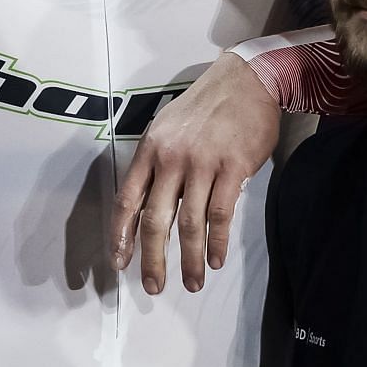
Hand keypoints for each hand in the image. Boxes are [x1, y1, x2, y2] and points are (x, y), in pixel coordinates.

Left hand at [110, 51, 280, 293]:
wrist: (246, 80)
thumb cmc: (206, 107)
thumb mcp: (168, 127)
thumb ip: (156, 164)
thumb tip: (147, 206)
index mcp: (151, 149)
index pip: (127, 199)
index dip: (121, 235)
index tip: (120, 262)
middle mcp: (172, 158)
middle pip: (156, 219)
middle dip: (153, 259)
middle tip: (154, 287)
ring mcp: (203, 163)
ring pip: (191, 222)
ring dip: (190, 259)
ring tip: (192, 282)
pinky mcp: (233, 167)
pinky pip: (221, 213)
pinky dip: (217, 241)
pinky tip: (215, 260)